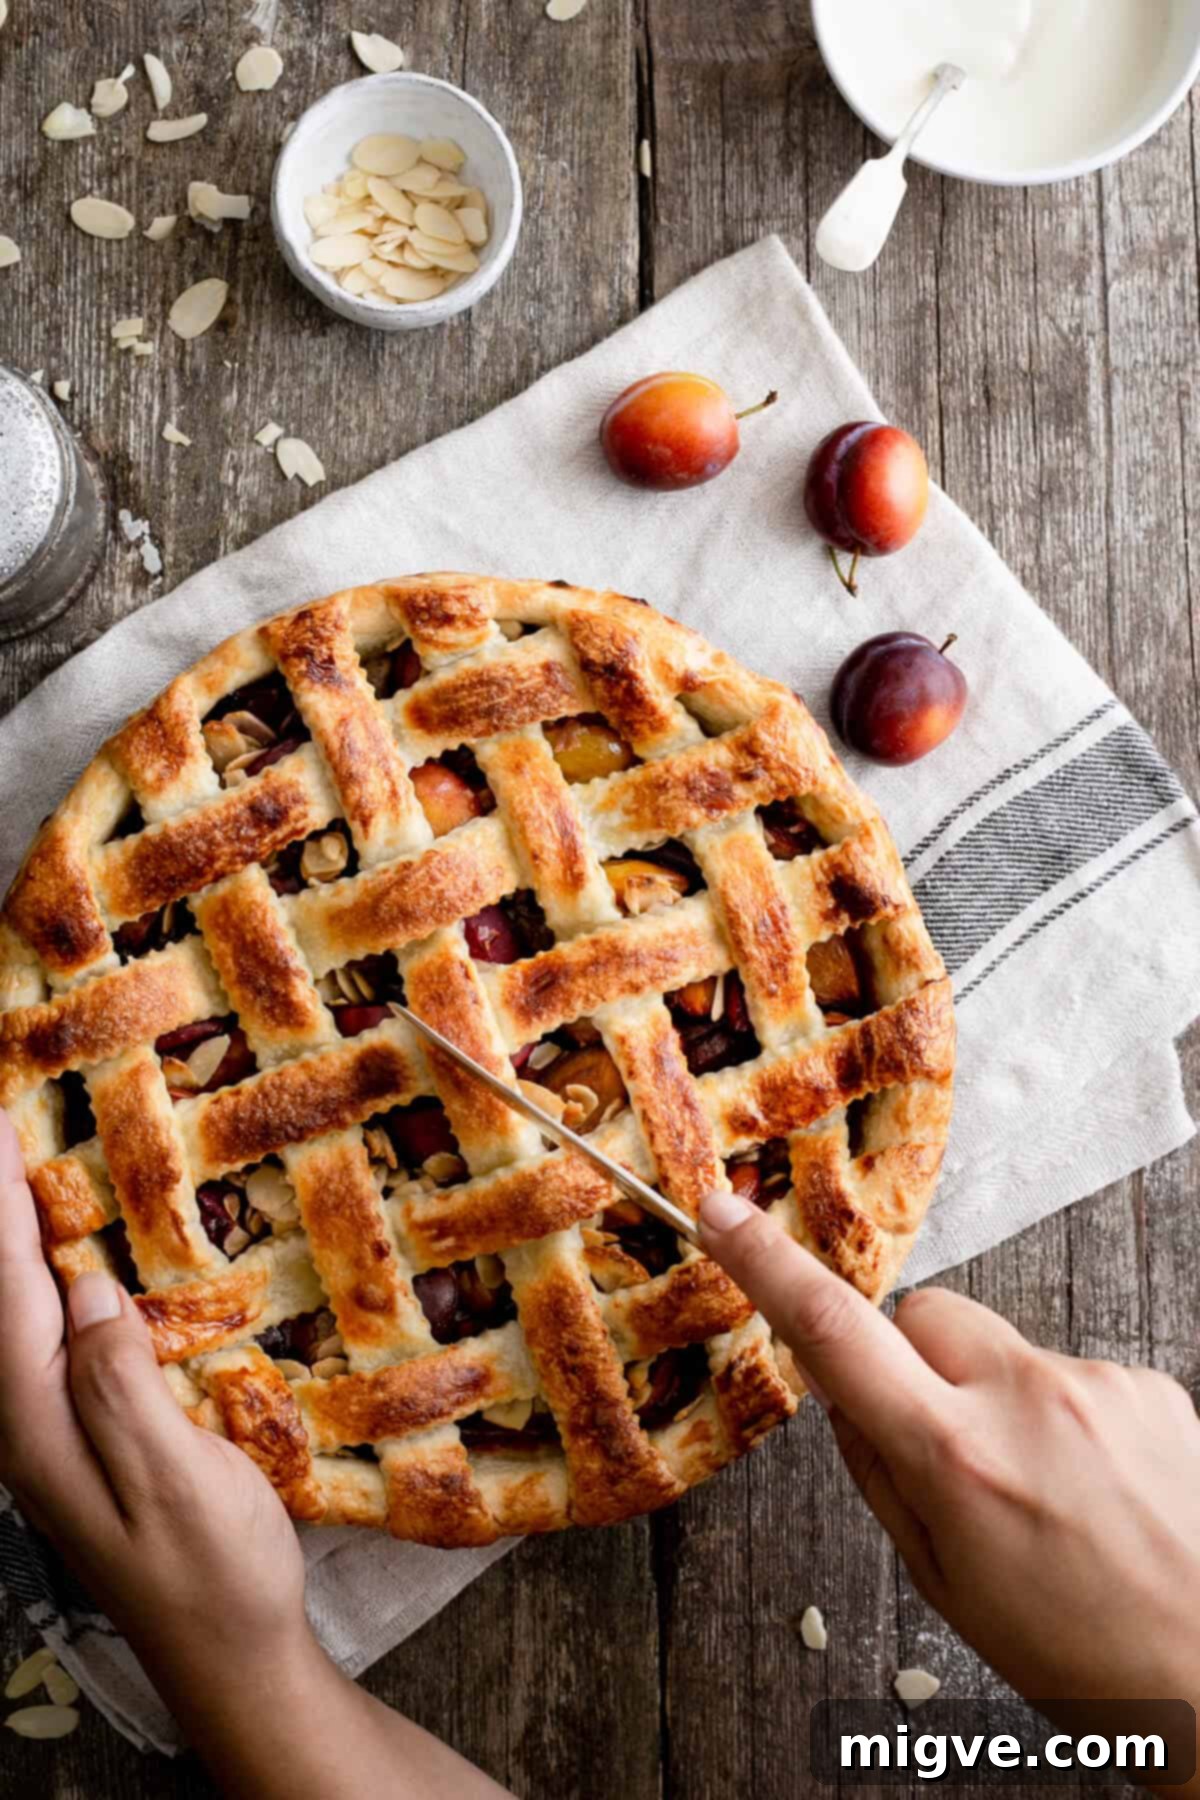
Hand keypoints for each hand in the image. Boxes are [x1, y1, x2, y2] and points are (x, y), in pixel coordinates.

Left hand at [0, 1110, 307, 1681]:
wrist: (228, 1655)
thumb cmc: (212, 1572)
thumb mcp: (174, 1478)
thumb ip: (119, 1383)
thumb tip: (87, 1290)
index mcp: (40, 1424)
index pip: (8, 1288)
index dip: (1, 1203)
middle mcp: (28, 1423)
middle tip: (6, 1129)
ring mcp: (50, 1433)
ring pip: (17, 1313)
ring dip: (18, 1241)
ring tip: (24, 1175)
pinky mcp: (82, 1437)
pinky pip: (47, 1336)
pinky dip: (47, 1280)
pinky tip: (73, 1262)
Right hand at [700, 1187, 1199, 1764]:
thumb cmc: (1077, 1656)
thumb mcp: (941, 1583)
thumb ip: (880, 1473)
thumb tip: (841, 1393)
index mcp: (956, 1459)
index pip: (835, 1334)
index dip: (767, 1267)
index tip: (722, 1214)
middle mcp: (1026, 1401)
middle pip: (923, 1316)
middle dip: (911, 1359)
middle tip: (942, 1441)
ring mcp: (1096, 1384)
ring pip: (999, 1349)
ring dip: (998, 1399)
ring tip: (1046, 1495)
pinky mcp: (1149, 1383)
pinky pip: (1069, 1373)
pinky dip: (1065, 1419)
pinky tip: (1097, 1490)